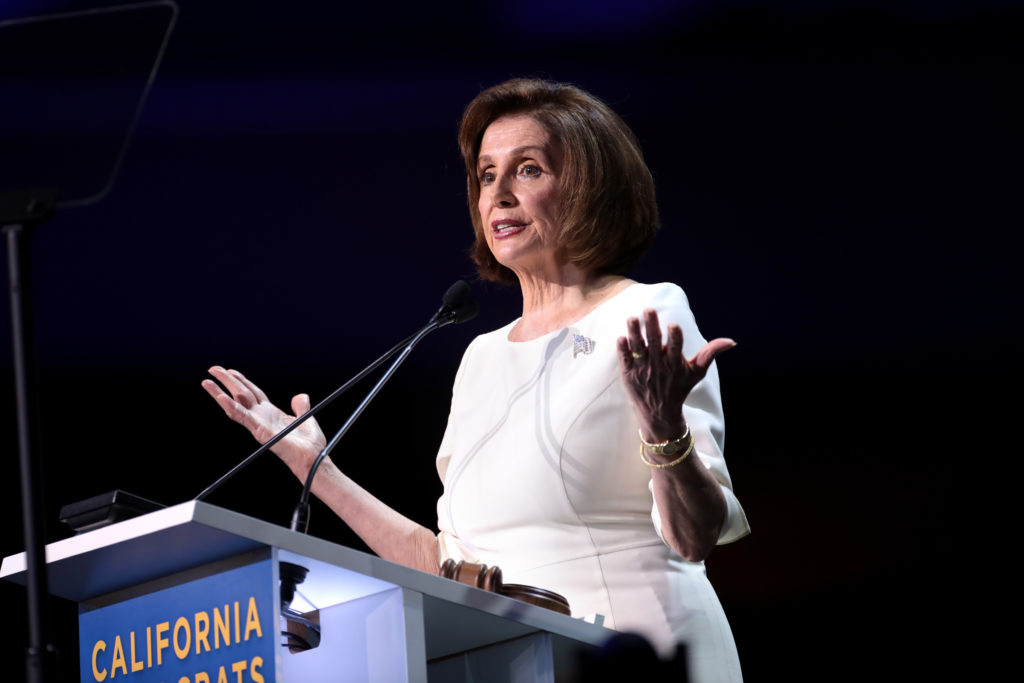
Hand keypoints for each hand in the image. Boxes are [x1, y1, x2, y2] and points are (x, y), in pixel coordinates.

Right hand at [201, 366, 326, 475]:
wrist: (313, 459)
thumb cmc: (310, 444)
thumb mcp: (306, 418)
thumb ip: (301, 406)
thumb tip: (300, 396)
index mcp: (271, 413)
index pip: (252, 393)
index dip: (242, 381)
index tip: (231, 370)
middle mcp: (262, 418)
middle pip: (241, 394)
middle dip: (227, 381)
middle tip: (213, 369)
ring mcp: (259, 425)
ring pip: (236, 404)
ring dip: (219, 393)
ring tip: (207, 381)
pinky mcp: (260, 431)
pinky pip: (243, 417)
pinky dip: (231, 407)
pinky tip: (221, 397)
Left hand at [617, 309, 734, 441]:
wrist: (659, 413)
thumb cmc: (679, 388)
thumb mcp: (696, 372)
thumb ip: (710, 353)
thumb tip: (731, 341)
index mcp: (675, 364)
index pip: (675, 348)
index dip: (674, 337)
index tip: (673, 325)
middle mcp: (658, 366)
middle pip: (654, 343)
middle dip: (651, 326)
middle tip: (648, 309)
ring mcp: (642, 370)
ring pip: (637, 348)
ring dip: (634, 333)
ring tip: (632, 318)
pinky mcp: (628, 374)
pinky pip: (625, 359)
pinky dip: (623, 349)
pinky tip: (621, 336)